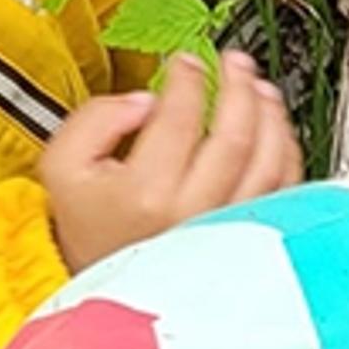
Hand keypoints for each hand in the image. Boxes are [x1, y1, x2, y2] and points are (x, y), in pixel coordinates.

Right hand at [38, 51, 303, 271]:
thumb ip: (94, 119)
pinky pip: (284, 189)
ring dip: (269, 114)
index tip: (188, 61)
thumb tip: (144, 101)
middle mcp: (194, 213)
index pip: (181, 117)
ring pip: (269, 161)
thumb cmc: (89, 226)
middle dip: (238, 86)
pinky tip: (275, 128)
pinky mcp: (250, 239)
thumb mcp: (63, 167)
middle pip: (235, 135)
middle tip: (234, 62)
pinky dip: (286, 151)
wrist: (105, 287)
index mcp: (146, 193)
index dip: (189, 78)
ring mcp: (227, 228)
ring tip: (260, 88)